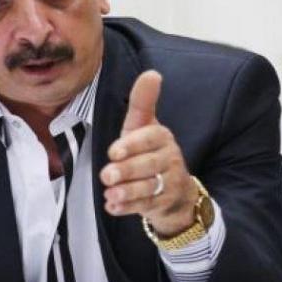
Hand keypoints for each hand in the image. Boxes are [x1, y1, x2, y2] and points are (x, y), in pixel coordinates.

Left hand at [99, 71, 197, 237]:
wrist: (174, 189)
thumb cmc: (149, 151)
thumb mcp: (144, 126)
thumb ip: (143, 103)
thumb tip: (152, 73)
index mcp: (162, 137)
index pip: (149, 139)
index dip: (132, 145)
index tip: (113, 152)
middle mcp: (169, 159)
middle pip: (148, 165)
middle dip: (126, 171)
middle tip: (106, 175)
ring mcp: (169, 183)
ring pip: (148, 188)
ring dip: (127, 192)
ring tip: (110, 195)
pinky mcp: (165, 203)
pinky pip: (147, 207)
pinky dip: (128, 208)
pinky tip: (112, 208)